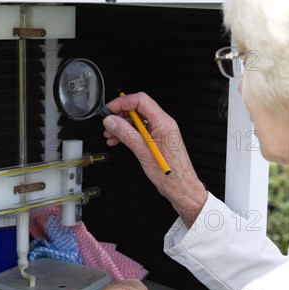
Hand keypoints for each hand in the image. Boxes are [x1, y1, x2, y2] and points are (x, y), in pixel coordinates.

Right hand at [103, 92, 207, 227]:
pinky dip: (128, 134)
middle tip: (108, 124)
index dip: (123, 102)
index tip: (109, 110)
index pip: (141, 101)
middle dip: (120, 115)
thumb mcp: (143, 152)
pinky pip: (140, 131)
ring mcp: (161, 132)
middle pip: (138, 109)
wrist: (181, 188)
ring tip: (110, 135)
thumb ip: (126, 134)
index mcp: (164, 123)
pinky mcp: (157, 140)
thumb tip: (112, 121)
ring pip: (137, 121)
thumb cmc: (170, 174)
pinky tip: (118, 140)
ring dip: (122, 126)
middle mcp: (163, 124)